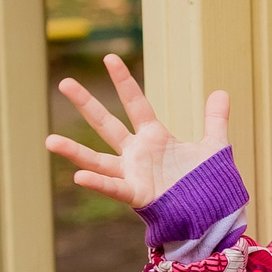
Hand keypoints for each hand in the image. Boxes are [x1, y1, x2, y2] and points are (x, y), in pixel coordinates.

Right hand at [46, 54, 228, 209]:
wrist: (212, 213)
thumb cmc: (208, 182)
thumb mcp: (214, 145)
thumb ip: (215, 119)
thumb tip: (221, 91)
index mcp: (154, 138)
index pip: (135, 103)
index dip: (124, 81)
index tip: (109, 58)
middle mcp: (137, 153)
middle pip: (106, 124)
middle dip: (86, 103)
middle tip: (64, 83)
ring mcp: (133, 174)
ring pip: (97, 160)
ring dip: (73, 151)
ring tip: (49, 140)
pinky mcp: (137, 195)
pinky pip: (113, 188)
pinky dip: (97, 183)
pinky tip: (78, 176)